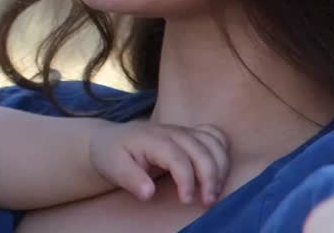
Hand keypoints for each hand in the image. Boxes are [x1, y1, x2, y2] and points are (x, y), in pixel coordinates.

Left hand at [91, 121, 229, 205]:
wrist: (110, 141)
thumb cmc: (112, 156)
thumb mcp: (114, 168)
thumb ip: (131, 179)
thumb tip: (148, 193)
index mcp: (152, 138)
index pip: (178, 158)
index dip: (187, 180)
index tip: (185, 201)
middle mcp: (172, 131)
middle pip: (202, 150)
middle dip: (210, 178)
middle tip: (207, 202)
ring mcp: (183, 130)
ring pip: (214, 143)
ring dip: (221, 167)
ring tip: (214, 192)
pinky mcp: (191, 134)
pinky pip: (215, 136)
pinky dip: (223, 152)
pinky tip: (220, 171)